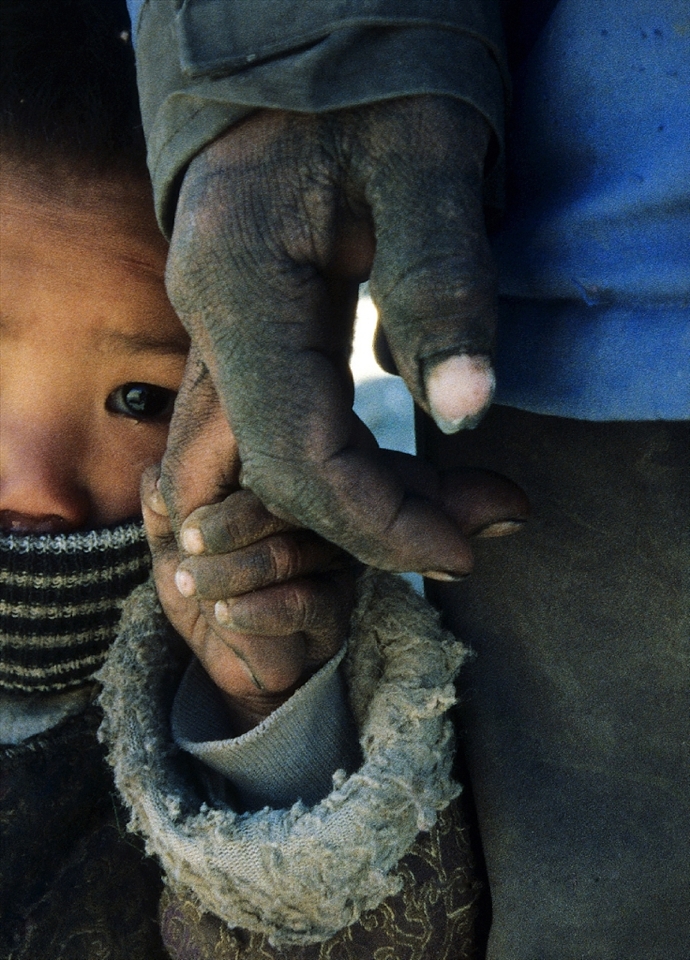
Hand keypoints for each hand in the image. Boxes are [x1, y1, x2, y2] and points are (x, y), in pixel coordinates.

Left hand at [142, 468, 355, 731]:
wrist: (233, 659)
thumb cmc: (209, 591)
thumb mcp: (174, 547)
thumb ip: (163, 508)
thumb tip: (158, 484)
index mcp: (276, 495)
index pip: (259, 473)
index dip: (216, 490)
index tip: (181, 523)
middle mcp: (310, 521)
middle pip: (277, 507)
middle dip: (223, 527)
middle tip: (187, 546)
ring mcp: (329, 563)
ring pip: (287, 554)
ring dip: (230, 571)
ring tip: (191, 584)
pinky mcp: (335, 609)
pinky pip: (304, 602)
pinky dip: (258, 609)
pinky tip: (225, 613)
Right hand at [164, 95, 497, 577]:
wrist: (308, 54)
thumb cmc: (368, 86)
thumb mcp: (423, 162)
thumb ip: (443, 282)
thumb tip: (465, 410)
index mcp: (239, 290)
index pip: (292, 453)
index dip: (373, 520)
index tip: (460, 551)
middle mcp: (213, 324)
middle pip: (279, 472)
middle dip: (375, 522)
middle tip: (475, 536)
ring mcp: (227, 333)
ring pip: (287, 456)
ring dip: (372, 498)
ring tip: (465, 508)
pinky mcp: (257, 336)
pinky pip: (297, 424)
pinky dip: (359, 462)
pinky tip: (420, 472)